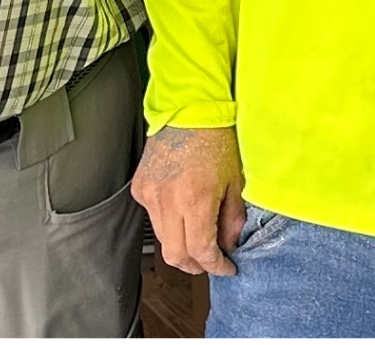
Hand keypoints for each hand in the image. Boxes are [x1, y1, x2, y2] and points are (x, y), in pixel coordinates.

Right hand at [132, 124, 245, 276]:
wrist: (188, 108)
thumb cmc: (216, 137)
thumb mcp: (235, 180)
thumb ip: (232, 218)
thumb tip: (229, 244)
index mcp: (195, 198)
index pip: (200, 250)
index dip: (215, 266)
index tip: (226, 266)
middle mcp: (168, 200)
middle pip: (175, 255)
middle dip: (195, 265)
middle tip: (210, 261)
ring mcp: (150, 194)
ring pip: (163, 239)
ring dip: (181, 246)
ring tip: (198, 237)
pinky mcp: (140, 188)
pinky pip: (153, 218)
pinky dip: (168, 224)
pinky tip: (182, 213)